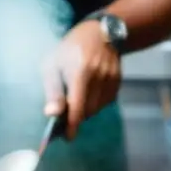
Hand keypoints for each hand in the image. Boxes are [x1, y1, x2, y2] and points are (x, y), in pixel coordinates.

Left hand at [43, 20, 120, 139]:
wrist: (99, 32)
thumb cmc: (69, 49)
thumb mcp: (52, 64)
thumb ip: (53, 90)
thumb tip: (52, 114)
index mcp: (80, 71)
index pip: (77, 106)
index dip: (72, 125)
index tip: (68, 138)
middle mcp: (98, 76)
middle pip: (88, 110)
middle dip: (76, 116)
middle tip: (66, 113)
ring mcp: (111, 78)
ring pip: (97, 108)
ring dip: (86, 110)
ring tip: (76, 97)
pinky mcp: (118, 81)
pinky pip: (106, 102)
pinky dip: (95, 103)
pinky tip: (89, 92)